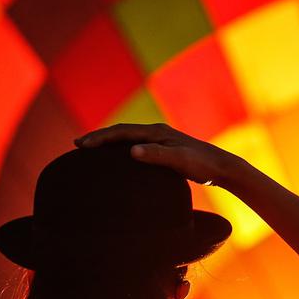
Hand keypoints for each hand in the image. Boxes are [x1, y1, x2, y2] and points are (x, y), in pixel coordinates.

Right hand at [74, 123, 248, 190]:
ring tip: (91, 150)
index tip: (81, 145)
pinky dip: (120, 150)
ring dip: (108, 143)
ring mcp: (160, 140)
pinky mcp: (164, 149)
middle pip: (121, 132)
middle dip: (98, 137)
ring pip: (127, 138)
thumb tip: (132, 151)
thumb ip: (156, 155)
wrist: (221, 167)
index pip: (121, 132)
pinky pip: (136, 146)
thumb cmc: (201, 165)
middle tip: (77, 145)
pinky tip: (117, 160)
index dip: (100, 138)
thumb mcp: (178, 161)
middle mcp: (156, 132)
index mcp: (156, 132)